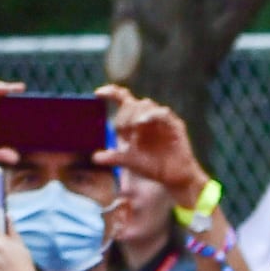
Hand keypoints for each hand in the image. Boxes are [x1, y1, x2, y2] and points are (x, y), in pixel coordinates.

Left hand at [96, 84, 209, 207]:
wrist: (173, 178)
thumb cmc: (152, 166)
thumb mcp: (129, 161)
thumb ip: (114, 157)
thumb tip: (95, 158)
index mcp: (134, 120)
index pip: (122, 98)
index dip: (111, 92)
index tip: (98, 93)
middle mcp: (147, 116)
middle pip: (132, 103)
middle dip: (124, 115)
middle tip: (122, 130)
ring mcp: (161, 120)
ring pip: (146, 104)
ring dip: (135, 114)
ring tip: (132, 128)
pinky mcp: (174, 125)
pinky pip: (162, 114)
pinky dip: (151, 115)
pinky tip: (142, 122)